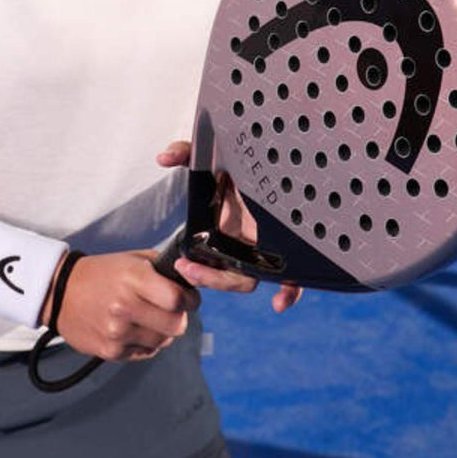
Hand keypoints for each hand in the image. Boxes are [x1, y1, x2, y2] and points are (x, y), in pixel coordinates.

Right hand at [47, 250, 199, 361]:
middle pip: (176, 325)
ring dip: (163, 331)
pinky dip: (147, 343)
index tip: (189, 298)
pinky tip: (135, 328)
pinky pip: (146, 353)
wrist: (61, 293)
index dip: (190, 299)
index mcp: (133, 279)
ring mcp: (117, 332)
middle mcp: (125, 307)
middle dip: (179, 317)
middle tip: (172, 310)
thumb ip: (161, 267)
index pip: (177, 299)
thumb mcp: (131, 258)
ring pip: (163, 341)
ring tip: (150, 318)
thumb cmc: (100, 273)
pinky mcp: (111, 351)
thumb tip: (189, 279)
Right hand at [156, 141, 303, 312]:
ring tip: (221, 277)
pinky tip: (280, 303)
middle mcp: (243, 243)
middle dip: (209, 277)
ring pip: (250, 279)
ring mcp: (265, 249)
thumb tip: (163, 157)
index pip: (210, 259)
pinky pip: (293, 279)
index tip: (182, 265)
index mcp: (225, 229)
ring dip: (234, 284)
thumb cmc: (243, 168)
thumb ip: (188, 154)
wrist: (276, 163)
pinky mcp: (290, 252)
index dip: (199, 270)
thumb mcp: (215, 158)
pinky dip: (289, 292)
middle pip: (226, 274)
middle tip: (188, 269)